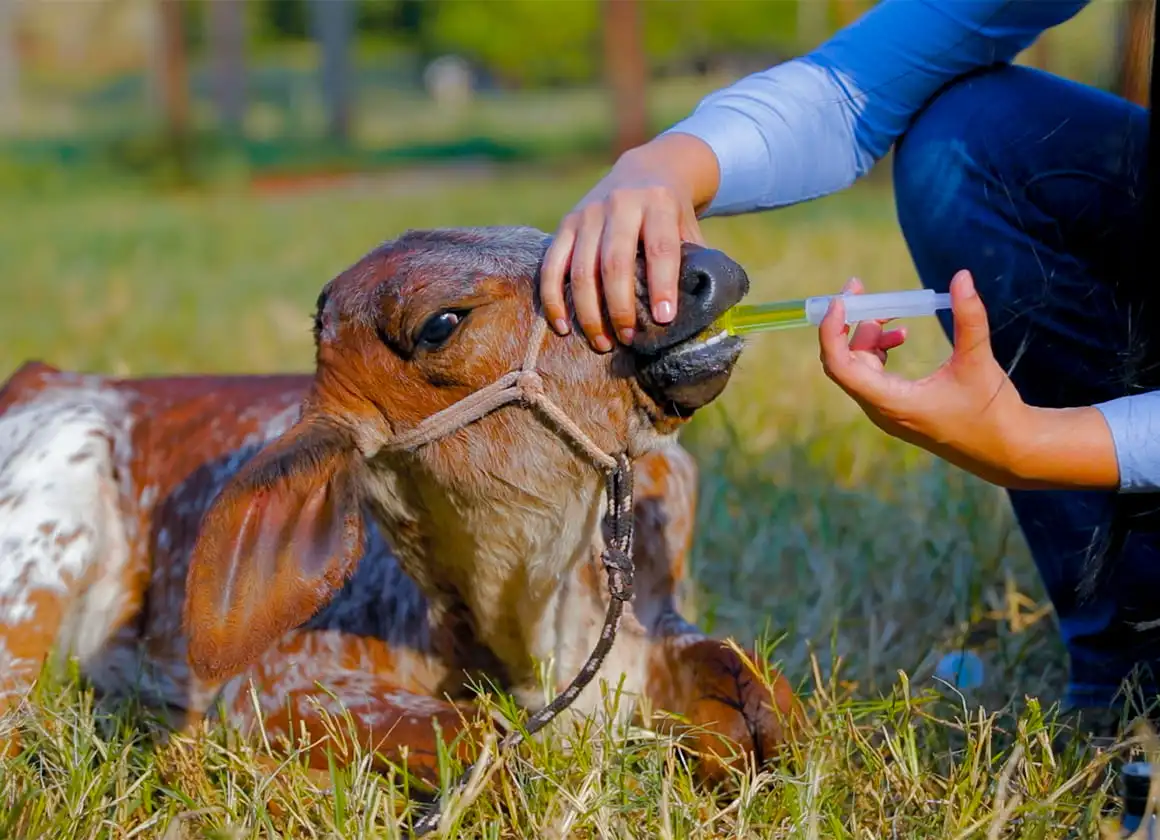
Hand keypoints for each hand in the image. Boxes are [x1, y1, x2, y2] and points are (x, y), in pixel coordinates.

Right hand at [539, 133, 719, 351]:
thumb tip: (699, 314)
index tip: (663, 319)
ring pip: (581, 270)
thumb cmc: (672, 215)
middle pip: (615, 263)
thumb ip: (693, 262)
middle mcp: (620, 203)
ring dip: (589, 312)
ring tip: (603, 344)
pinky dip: (554, 299)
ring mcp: (588, 213)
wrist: (645, 170)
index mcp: (658, 202)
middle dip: (621, 307)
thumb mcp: (689, 227)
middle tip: (629, 339)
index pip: (660, 248)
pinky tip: (564, 327)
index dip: (662, 286)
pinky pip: (551, 266)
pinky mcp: (566, 223)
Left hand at [818, 271, 1118, 490]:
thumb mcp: (979, 361)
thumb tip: (962, 276)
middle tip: (859, 288)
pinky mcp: (897, 408)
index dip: (832, 331)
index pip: (839, 366)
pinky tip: (901, 335)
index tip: (841, 299)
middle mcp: (880, 409)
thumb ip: (969, 317)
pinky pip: (872, 374)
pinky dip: (879, 351)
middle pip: (845, 361)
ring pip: (858, 366)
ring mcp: (886, 410)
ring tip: (894, 313)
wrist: (1005, 450)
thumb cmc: (993, 411)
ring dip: (868, 335)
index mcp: (890, 402)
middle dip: (848, 323)